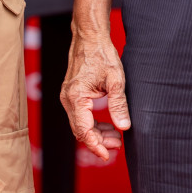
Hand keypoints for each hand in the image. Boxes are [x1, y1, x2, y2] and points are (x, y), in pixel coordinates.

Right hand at [61, 31, 129, 160]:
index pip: (83, 130)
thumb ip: (119, 105)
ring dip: (96, 133)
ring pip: (79, 125)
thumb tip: (123, 127)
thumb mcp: (115, 80)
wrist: (89, 37)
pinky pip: (80, 116)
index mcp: (76, 96)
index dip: (95, 145)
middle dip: (98, 141)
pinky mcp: (71, 94)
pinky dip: (92, 124)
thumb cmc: (102, 54)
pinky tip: (107, 125)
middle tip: (118, 145)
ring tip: (116, 137)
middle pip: (80, 130)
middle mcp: (67, 98)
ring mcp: (67, 96)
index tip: (107, 155)